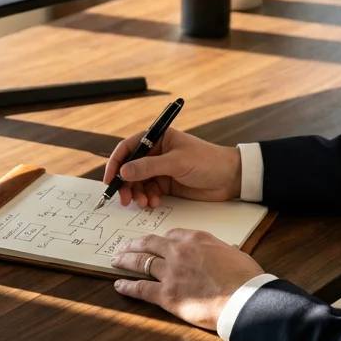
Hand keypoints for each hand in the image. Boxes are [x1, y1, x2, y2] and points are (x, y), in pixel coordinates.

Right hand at [103, 128, 240, 206]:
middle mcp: (156, 152)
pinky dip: (148, 198)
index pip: (128, 147)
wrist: (231, 178)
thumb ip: (149, 167)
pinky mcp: (166, 184)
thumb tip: (124, 171)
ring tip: (144, 203)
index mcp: (157, 137)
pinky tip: (155, 202)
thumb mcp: (177, 162)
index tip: (110, 179)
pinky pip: (149, 191)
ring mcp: (160, 169)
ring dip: (137, 194)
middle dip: (126, 184)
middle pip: (130, 168)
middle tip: (125, 199)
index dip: (116, 163)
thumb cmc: (208, 161)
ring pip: (138, 182)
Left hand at [110, 229, 263, 331]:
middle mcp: (179, 252)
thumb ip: (225, 251)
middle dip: (135, 245)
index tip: (155, 242)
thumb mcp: (236, 254)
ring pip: (141, 263)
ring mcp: (171, 273)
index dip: (160, 239)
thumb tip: (229, 250)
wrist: (245, 298)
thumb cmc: (245, 278)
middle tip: (124, 246)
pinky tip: (119, 285)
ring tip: (116, 261)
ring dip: (126, 261)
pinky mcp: (167, 295)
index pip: (171, 234)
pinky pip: (141, 288)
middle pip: (150, 244)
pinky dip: (128, 286)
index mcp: (196, 239)